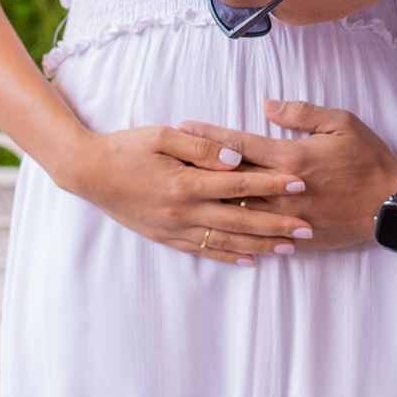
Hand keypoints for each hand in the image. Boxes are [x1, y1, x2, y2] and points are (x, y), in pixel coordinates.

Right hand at [54, 125, 312, 265]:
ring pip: (226, 241)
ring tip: (290, 247)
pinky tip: (249, 260)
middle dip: (277, 224)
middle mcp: (183, 212)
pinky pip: (203, 250)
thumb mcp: (163, 136)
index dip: (272, 184)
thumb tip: (237, 158)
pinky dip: (227, 256)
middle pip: (241, 220)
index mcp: (186, 184)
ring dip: (260, 245)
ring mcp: (174, 228)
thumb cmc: (126, 147)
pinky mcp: (165, 237)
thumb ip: (203, 148)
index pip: (240, 186)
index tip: (301, 184)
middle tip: (309, 227)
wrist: (87, 172)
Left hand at [179, 100, 396, 249]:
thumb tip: (267, 105)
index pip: (240, 145)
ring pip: (240, 210)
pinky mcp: (296, 236)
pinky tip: (215, 228)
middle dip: (199, 167)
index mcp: (292, 158)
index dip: (210, 135)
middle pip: (231, 179)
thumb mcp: (341, 123)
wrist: (390, 205)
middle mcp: (284, 189)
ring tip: (182, 194)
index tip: (184, 126)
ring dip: (210, 201)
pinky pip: (259, 235)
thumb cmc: (368, 159)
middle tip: (169, 160)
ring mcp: (288, 216)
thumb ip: (301, 113)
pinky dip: (236, 230)